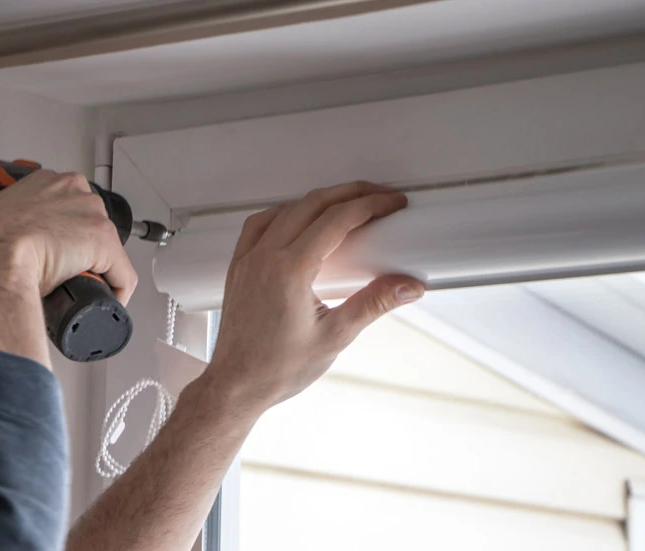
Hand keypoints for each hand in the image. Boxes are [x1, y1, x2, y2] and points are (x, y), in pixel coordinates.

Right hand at [0, 170, 136, 365]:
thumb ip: (4, 226)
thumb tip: (4, 249)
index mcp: (41, 181)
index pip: (68, 207)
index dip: (65, 236)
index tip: (57, 252)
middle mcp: (71, 188)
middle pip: (92, 225)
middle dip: (84, 252)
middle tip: (65, 275)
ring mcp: (90, 214)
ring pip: (108, 250)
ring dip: (98, 271)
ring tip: (77, 289)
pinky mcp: (104, 242)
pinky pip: (123, 276)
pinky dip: (117, 293)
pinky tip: (103, 303)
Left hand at [206, 181, 423, 410]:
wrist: (236, 385)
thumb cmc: (276, 369)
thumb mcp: (336, 337)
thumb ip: (374, 304)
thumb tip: (407, 286)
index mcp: (290, 269)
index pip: (337, 219)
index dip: (370, 205)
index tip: (391, 204)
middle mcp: (265, 257)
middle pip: (313, 203)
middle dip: (350, 194)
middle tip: (378, 197)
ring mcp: (248, 259)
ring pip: (286, 209)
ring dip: (318, 200)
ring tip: (345, 204)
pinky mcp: (238, 267)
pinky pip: (259, 224)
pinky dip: (284, 213)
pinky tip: (298, 220)